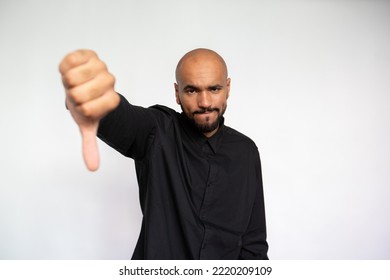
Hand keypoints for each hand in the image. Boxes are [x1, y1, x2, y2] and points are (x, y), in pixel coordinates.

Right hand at [59, 50, 119, 170]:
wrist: (87, 86)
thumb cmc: (86, 106)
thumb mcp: (88, 126)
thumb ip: (90, 145)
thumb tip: (92, 168)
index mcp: (112, 101)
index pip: (89, 111)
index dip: (82, 111)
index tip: (86, 108)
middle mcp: (109, 83)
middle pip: (78, 94)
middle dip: (72, 97)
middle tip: (79, 95)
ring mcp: (100, 67)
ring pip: (73, 77)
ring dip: (69, 83)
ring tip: (76, 84)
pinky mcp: (90, 55)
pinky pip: (70, 61)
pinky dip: (66, 67)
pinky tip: (72, 72)